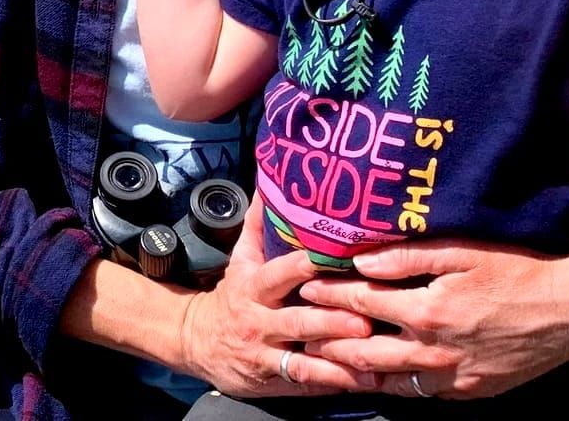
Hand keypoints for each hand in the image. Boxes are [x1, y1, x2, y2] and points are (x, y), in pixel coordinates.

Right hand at [178, 207, 377, 396]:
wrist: (195, 341)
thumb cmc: (231, 295)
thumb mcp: (240, 260)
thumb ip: (260, 226)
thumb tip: (271, 184)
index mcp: (252, 289)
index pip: (276, 275)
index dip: (300, 267)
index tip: (327, 258)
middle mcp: (260, 323)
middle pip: (296, 323)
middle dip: (330, 323)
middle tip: (363, 322)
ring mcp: (267, 355)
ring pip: (303, 362)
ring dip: (337, 363)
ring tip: (373, 364)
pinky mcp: (275, 382)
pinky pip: (306, 385)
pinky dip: (333, 384)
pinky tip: (362, 382)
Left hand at [297, 238, 568, 398]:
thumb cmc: (519, 268)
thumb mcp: (461, 251)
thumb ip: (406, 256)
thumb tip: (360, 257)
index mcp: (427, 310)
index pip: (361, 303)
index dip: (328, 293)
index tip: (304, 284)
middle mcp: (435, 349)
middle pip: (364, 351)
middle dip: (328, 340)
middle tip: (300, 330)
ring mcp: (454, 375)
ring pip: (389, 380)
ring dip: (354, 370)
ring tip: (326, 359)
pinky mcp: (473, 389)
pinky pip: (423, 392)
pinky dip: (395, 385)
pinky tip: (379, 377)